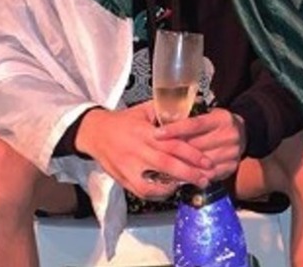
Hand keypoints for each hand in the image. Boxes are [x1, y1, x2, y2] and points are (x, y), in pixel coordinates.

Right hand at [75, 103, 213, 199]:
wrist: (95, 133)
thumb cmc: (124, 121)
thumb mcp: (144, 110)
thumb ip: (166, 112)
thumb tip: (191, 111)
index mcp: (145, 132)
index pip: (173, 144)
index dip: (192, 154)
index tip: (207, 161)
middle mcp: (137, 150)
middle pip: (168, 165)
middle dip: (190, 173)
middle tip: (206, 178)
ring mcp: (129, 167)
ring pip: (155, 182)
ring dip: (175, 186)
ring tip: (192, 185)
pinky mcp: (123, 179)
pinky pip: (143, 191)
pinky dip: (158, 193)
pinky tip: (170, 189)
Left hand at [153, 108, 245, 181]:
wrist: (242, 134)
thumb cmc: (217, 124)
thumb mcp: (208, 114)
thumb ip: (190, 117)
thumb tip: (164, 120)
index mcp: (222, 119)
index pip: (194, 124)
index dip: (174, 129)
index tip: (157, 134)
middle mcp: (230, 135)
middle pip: (196, 145)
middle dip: (174, 149)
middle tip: (155, 151)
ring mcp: (232, 153)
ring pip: (200, 162)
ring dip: (181, 164)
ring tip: (163, 164)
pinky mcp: (231, 167)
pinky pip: (207, 174)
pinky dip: (193, 175)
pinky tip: (180, 173)